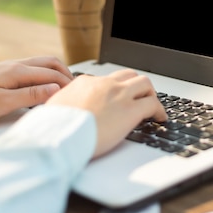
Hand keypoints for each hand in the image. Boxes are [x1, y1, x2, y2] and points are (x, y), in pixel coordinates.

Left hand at [0, 56, 72, 122]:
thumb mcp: (4, 103)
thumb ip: (32, 95)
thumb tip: (55, 88)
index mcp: (18, 71)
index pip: (52, 74)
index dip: (67, 83)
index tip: (77, 94)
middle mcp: (16, 64)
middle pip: (50, 62)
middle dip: (66, 73)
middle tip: (75, 87)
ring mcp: (10, 66)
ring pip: (41, 63)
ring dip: (56, 72)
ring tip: (63, 86)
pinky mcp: (5, 71)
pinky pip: (32, 67)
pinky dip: (44, 73)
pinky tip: (43, 85)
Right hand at [46, 69, 166, 157]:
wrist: (56, 136)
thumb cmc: (52, 129)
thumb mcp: (53, 108)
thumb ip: (64, 104)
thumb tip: (62, 111)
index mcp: (84, 83)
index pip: (105, 80)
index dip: (114, 91)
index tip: (116, 100)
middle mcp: (103, 84)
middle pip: (128, 75)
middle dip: (136, 85)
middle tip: (139, 97)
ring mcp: (118, 96)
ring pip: (144, 83)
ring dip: (150, 94)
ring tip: (152, 106)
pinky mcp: (130, 111)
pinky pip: (152, 104)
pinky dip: (159, 110)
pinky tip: (160, 118)